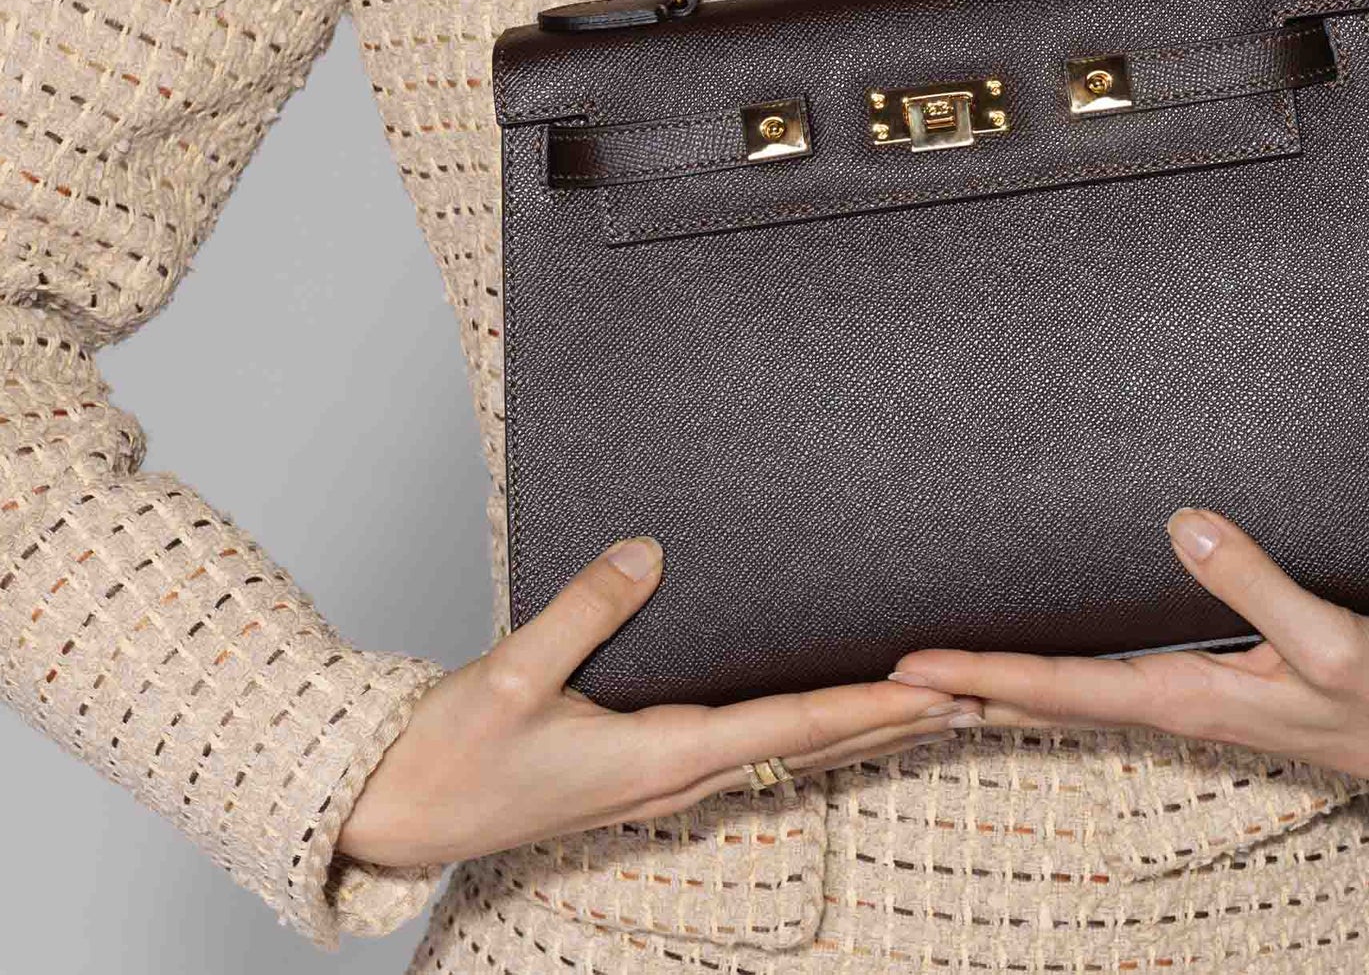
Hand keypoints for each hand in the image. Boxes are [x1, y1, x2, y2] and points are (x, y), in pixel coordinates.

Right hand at [340, 537, 979, 866]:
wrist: (395, 816)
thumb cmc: (445, 758)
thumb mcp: (507, 678)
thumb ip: (582, 613)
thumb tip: (646, 551)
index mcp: (659, 755)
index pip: (790, 726)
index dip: (871, 706)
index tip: (940, 691)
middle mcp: (677, 776)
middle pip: (811, 744)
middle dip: (895, 721)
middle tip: (974, 694)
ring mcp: (663, 781)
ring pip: (787, 752)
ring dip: (860, 728)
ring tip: (925, 701)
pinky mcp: (643, 773)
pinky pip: (747, 750)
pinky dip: (804, 731)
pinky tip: (820, 713)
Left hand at [889, 507, 1368, 792]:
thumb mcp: (1329, 638)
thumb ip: (1251, 582)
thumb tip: (1179, 523)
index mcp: (1190, 699)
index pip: (1060, 688)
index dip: (981, 673)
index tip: (911, 665)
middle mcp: (1180, 706)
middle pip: (1049, 699)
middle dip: (971, 687)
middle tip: (892, 674)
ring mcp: (1198, 703)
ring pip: (1078, 695)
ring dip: (1010, 683)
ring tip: (946, 667)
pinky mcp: (1220, 691)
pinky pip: (1119, 684)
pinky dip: (1065, 676)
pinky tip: (1056, 659)